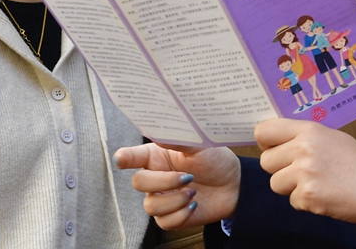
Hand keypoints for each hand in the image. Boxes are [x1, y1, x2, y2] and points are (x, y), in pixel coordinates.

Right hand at [113, 144, 240, 229]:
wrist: (233, 185)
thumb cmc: (215, 161)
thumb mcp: (201, 146)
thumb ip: (179, 139)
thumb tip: (159, 133)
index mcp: (157, 156)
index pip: (133, 156)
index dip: (124, 158)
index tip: (121, 159)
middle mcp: (155, 176)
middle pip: (138, 183)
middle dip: (162, 182)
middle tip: (187, 177)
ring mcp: (161, 197)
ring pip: (150, 206)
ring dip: (175, 200)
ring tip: (193, 191)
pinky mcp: (170, 216)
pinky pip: (164, 222)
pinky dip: (181, 214)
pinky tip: (194, 204)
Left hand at [256, 118, 355, 223]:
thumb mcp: (330, 137)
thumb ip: (304, 137)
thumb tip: (277, 140)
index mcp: (309, 130)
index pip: (264, 131)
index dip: (267, 143)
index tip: (275, 149)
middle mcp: (303, 148)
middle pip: (266, 161)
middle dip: (279, 169)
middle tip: (300, 172)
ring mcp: (305, 172)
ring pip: (275, 183)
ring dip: (291, 188)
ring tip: (315, 183)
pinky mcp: (308, 195)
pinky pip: (292, 201)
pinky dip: (305, 201)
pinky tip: (323, 194)